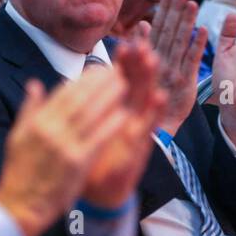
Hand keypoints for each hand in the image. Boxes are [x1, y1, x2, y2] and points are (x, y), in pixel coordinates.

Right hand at [0, 68, 133, 235]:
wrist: (19, 206)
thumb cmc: (20, 172)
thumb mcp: (17, 136)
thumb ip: (29, 109)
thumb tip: (35, 83)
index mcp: (37, 122)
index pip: (63, 93)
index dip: (83, 79)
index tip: (99, 68)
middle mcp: (50, 130)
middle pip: (80, 99)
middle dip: (100, 82)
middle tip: (117, 70)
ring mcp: (64, 145)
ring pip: (91, 114)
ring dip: (109, 97)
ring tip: (125, 84)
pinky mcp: (77, 162)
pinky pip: (98, 138)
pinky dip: (111, 124)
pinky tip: (124, 113)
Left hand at [81, 40, 168, 209]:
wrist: (98, 193)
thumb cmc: (91, 156)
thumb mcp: (84, 126)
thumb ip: (82, 103)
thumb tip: (76, 80)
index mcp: (114, 108)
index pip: (121, 79)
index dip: (124, 62)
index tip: (124, 42)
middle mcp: (129, 115)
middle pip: (137, 83)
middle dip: (139, 63)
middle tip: (141, 42)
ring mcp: (136, 129)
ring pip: (146, 99)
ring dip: (150, 79)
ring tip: (152, 59)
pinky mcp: (140, 146)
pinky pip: (149, 126)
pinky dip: (155, 112)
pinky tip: (159, 96)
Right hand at [144, 0, 205, 135]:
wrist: (154, 128)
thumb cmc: (148, 98)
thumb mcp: (140, 72)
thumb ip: (141, 47)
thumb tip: (143, 24)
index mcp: (151, 58)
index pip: (159, 29)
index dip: (165, 10)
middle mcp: (160, 62)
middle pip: (169, 32)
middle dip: (175, 10)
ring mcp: (172, 72)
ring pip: (180, 42)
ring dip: (186, 22)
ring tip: (192, 3)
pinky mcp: (185, 83)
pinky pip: (192, 62)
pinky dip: (197, 45)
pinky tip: (204, 30)